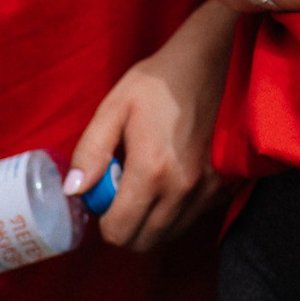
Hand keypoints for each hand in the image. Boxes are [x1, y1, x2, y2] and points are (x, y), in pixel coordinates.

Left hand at [64, 6, 233, 251]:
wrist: (215, 59)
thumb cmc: (159, 81)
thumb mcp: (114, 106)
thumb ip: (90, 152)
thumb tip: (72, 191)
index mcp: (151, 170)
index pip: (119, 232)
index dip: (104, 220)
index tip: (106, 193)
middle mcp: (183, 189)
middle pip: (144, 242)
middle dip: (126, 225)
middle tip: (125, 189)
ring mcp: (209, 189)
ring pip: (170, 234)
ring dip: (153, 220)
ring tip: (150, 180)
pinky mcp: (226, 185)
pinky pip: (194, 217)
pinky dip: (179, 209)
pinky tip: (175, 175)